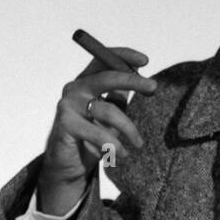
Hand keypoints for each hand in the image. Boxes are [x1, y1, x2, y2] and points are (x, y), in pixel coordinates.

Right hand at [37, 46, 156, 214]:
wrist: (68, 164)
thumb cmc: (92, 136)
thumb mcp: (110, 111)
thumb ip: (120, 93)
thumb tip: (140, 75)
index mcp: (86, 81)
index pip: (102, 59)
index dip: (123, 55)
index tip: (145, 61)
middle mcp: (74, 89)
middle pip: (107, 77)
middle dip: (133, 80)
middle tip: (154, 87)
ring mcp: (67, 106)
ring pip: (109, 110)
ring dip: (129, 129)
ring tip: (138, 143)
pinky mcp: (65, 125)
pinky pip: (98, 132)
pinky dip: (114, 144)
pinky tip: (122, 153)